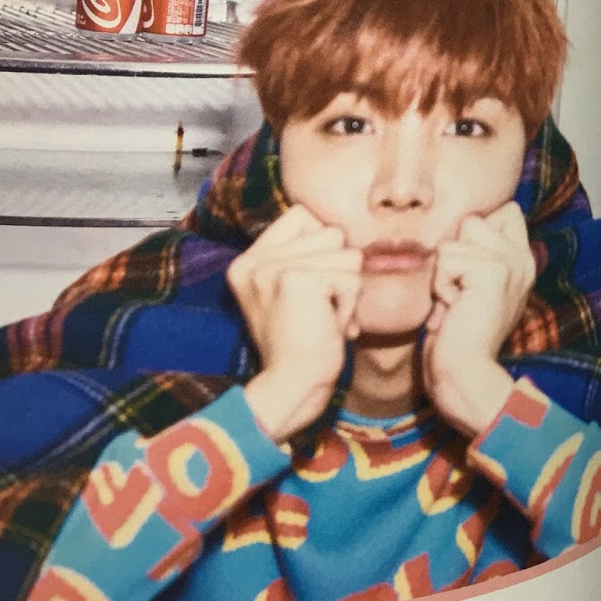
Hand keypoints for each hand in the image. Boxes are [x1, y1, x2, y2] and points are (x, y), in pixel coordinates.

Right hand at [230, 204, 362, 442]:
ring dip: (348, 289)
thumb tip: (350, 230)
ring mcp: (273, 268)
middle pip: (332, 232)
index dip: (323, 243)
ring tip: (324, 317)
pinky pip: (351, 277)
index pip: (303, 213)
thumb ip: (307, 256)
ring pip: (348, 253)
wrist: (290, 387)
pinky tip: (329, 327)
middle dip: (340, 271)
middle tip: (319, 308)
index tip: (315, 282)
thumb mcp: (293, 292)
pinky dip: (349, 305)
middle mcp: (255, 260)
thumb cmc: (303, 342)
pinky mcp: (296, 279)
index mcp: (249, 260)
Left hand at [421, 203, 534, 435]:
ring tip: (455, 303)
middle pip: (473, 219)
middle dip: (454, 253)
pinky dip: (440, 286)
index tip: (469, 271)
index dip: (476, 231)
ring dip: (443, 274)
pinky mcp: (493, 270)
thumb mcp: (473, 289)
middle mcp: (522, 258)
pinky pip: (446, 259)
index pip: (505, 210)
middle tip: (460, 291)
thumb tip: (460, 224)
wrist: (467, 374)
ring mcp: (511, 262)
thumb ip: (478, 257)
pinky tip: (454, 309)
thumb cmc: (459, 337)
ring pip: (454, 240)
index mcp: (522, 261)